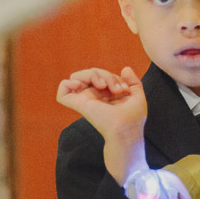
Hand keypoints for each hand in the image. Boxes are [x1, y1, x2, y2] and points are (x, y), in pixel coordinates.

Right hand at [57, 66, 147, 182]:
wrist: (126, 130)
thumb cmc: (133, 118)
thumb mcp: (137, 95)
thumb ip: (133, 82)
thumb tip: (125, 68)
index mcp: (104, 96)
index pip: (102, 76)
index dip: (114, 77)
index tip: (125, 89)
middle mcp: (93, 98)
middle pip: (92, 73)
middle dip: (107, 75)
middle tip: (117, 90)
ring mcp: (84, 100)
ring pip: (78, 76)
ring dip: (92, 74)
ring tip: (104, 86)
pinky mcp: (78, 104)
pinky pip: (62, 92)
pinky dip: (67, 83)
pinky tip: (79, 84)